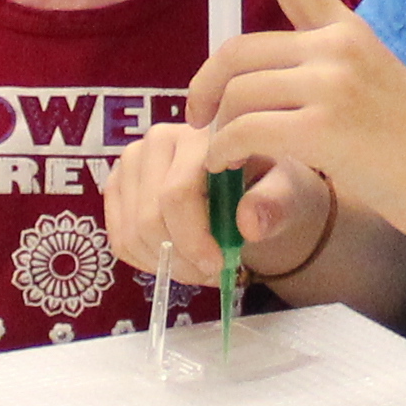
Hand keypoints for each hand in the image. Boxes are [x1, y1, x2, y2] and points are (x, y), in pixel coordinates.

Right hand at [105, 113, 335, 288]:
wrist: (252, 184)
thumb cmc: (269, 184)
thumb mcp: (288, 191)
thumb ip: (274, 203)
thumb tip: (249, 224)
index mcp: (198, 134)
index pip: (176, 194)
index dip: (192, 239)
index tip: (217, 266)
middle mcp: (157, 139)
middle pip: (148, 217)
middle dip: (179, 256)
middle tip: (209, 272)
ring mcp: (131, 161)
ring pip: (131, 232)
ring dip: (164, 262)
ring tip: (198, 265)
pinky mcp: (118, 184)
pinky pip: (119, 238)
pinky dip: (146, 261)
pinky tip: (176, 258)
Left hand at [189, 0, 405, 248]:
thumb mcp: (376, 83)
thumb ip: (327, 71)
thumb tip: (270, 82)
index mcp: (351, 31)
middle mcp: (337, 47)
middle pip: (239, 49)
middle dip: (206, 83)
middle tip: (199, 115)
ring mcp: (331, 86)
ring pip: (238, 92)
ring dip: (217, 126)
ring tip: (222, 153)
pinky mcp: (323, 129)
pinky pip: (245, 130)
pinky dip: (223, 150)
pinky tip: (226, 166)